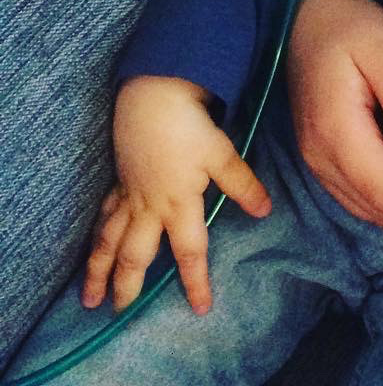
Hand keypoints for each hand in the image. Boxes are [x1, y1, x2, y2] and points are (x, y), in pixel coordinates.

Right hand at [83, 76, 270, 314]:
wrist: (151, 99)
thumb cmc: (189, 127)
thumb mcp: (222, 155)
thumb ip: (242, 185)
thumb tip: (265, 211)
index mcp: (178, 205)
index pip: (190, 252)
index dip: (196, 281)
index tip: (200, 308)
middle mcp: (149, 207)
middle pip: (135, 255)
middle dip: (128, 286)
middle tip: (121, 313)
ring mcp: (129, 195)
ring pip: (108, 240)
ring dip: (97, 269)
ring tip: (88, 297)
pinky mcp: (119, 180)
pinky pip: (104, 215)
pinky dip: (97, 234)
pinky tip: (95, 244)